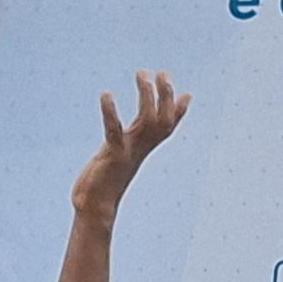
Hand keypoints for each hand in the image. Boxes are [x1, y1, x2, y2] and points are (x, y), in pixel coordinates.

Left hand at [72, 71, 189, 221]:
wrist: (95, 208)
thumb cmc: (106, 181)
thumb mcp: (122, 157)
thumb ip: (130, 144)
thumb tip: (138, 137)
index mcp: (142, 148)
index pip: (167, 128)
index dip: (178, 112)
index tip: (187, 93)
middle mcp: (139, 149)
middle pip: (163, 120)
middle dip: (166, 96)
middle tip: (161, 73)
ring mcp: (128, 152)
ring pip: (147, 121)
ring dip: (147, 95)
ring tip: (142, 74)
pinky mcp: (111, 156)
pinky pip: (114, 131)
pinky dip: (111, 112)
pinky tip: (107, 95)